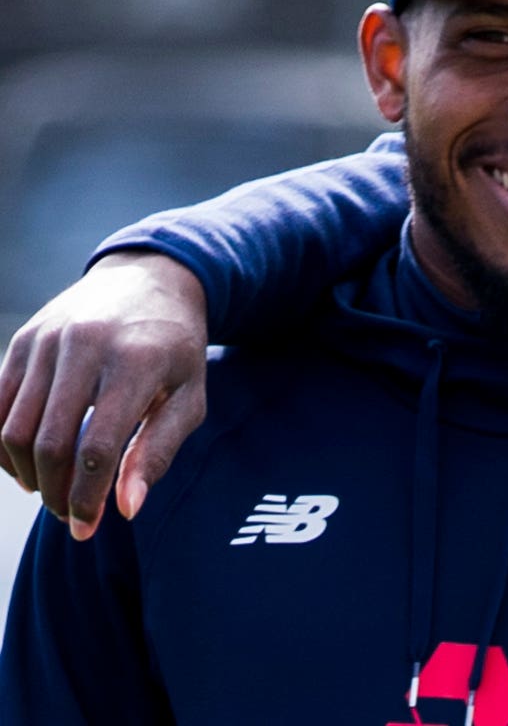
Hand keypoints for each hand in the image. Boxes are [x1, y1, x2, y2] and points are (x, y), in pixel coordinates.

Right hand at [0, 252, 207, 538]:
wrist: (150, 280)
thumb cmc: (175, 349)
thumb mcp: (188, 396)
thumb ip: (158, 451)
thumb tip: (126, 508)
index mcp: (135, 362)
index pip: (99, 448)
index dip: (88, 497)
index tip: (88, 528)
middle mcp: (86, 347)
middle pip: (50, 442)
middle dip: (54, 491)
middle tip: (68, 515)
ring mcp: (48, 340)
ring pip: (14, 428)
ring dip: (26, 473)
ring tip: (50, 491)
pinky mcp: (23, 340)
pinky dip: (1, 445)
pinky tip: (26, 464)